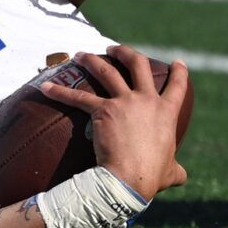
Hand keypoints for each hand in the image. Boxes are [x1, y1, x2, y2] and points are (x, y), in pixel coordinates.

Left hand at [38, 45, 189, 199]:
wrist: (130, 178)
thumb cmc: (150, 177)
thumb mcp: (171, 171)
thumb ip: (176, 169)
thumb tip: (181, 176)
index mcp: (166, 113)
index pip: (177, 86)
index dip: (179, 72)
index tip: (177, 62)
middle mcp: (145, 100)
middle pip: (137, 64)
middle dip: (125, 52)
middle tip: (114, 49)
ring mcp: (124, 102)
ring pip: (107, 71)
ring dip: (92, 60)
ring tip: (81, 55)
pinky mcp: (102, 110)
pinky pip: (77, 96)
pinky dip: (59, 91)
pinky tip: (45, 86)